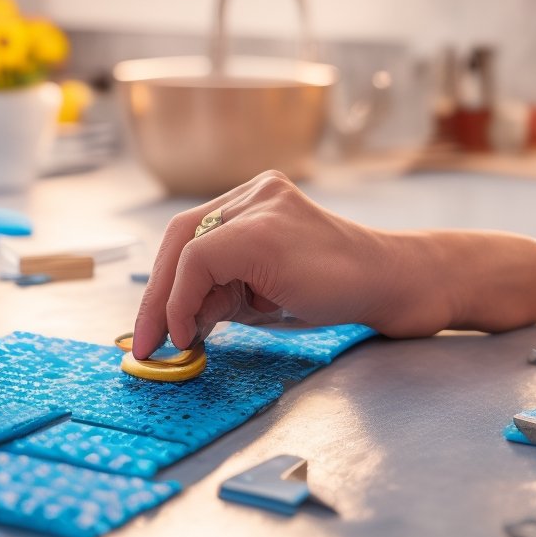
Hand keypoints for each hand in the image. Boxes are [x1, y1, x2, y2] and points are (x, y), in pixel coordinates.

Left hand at [131, 171, 535, 358]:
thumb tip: (174, 321)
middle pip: (180, 235)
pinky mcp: (263, 227)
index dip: (163, 285)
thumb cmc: (334, 291)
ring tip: (184, 341)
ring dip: (172, 302)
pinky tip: (194, 329)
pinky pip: (199, 259)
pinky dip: (185, 298)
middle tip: (146, 343)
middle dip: (156, 295)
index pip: (191, 236)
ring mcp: (260, 203)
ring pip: (186, 247)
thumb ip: (221, 295)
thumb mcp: (263, 292)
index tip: (154, 331)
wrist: (389, 284)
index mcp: (255, 201)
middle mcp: (255, 193)